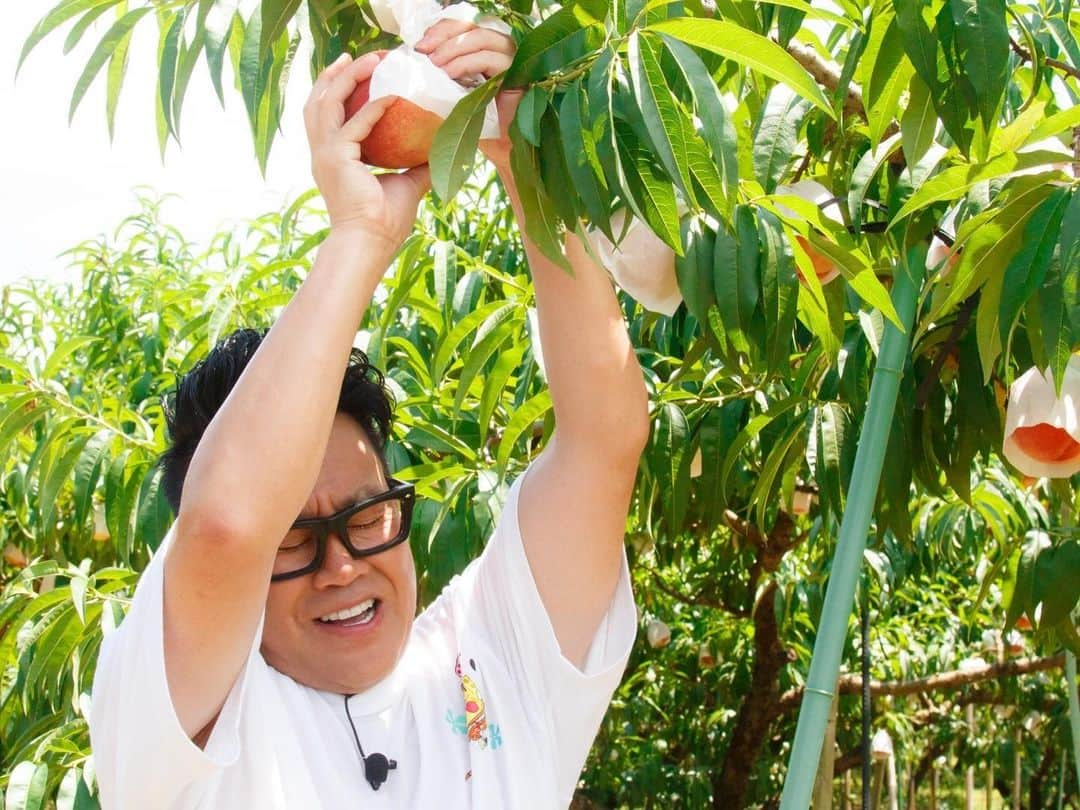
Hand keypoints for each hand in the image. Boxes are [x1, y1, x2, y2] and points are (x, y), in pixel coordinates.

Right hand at [303, 52, 430, 245]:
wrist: (371, 243)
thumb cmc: (385, 221)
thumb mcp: (406, 184)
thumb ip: (418, 163)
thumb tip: (441, 148)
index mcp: (333, 157)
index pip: (330, 114)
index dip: (342, 89)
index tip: (364, 72)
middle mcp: (323, 152)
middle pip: (319, 100)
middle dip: (337, 74)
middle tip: (360, 56)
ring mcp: (325, 154)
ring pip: (326, 102)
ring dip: (347, 78)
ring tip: (368, 60)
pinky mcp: (336, 158)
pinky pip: (355, 124)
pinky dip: (373, 107)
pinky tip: (392, 96)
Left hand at [413, 19, 521, 172]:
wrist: (498, 149)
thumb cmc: (475, 124)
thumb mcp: (450, 93)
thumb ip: (440, 72)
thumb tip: (413, 57)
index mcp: (483, 50)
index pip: (462, 26)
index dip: (440, 30)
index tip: (419, 46)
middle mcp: (499, 50)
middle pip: (471, 25)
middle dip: (443, 35)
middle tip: (423, 51)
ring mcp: (510, 61)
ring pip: (482, 38)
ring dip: (454, 48)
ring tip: (435, 65)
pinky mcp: (516, 76)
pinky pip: (491, 59)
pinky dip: (468, 63)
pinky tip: (451, 74)